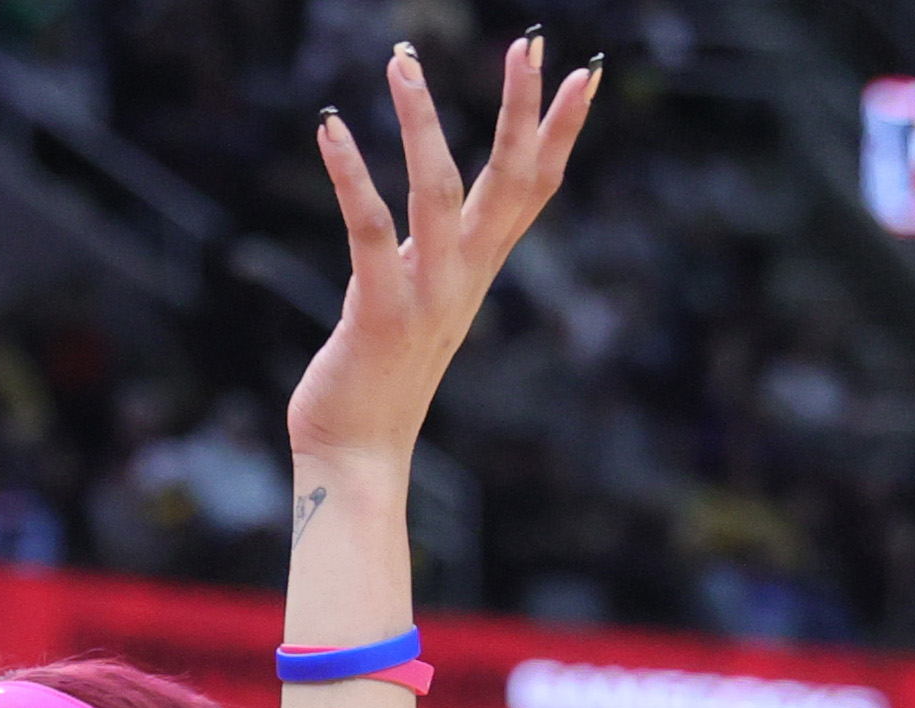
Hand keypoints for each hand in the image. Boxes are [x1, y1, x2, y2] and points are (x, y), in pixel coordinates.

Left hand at [286, 34, 596, 477]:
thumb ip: (422, 262)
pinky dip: (351, 174)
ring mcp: (426, 294)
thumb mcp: (414, 307)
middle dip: (524, 109)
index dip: (560, 132)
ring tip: (402, 61)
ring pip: (438, 190)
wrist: (358, 458)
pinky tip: (330, 128)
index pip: (531, 190)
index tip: (585, 74)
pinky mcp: (379, 310)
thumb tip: (416, 226)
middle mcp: (463, 278)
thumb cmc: (378, 383)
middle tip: (533, 42)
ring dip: (422, 120)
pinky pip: (368, 229)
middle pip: (510, 181)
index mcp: (475, 273)